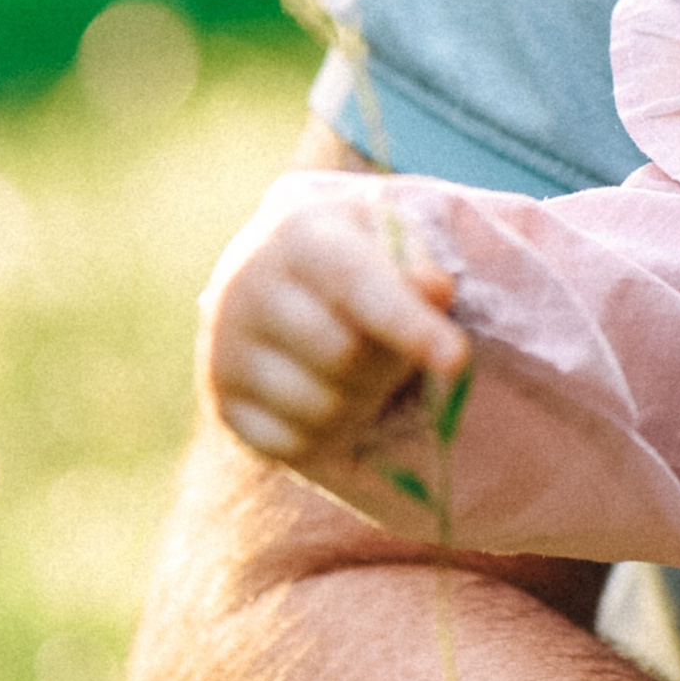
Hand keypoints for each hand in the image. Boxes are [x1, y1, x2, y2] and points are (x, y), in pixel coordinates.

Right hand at [198, 179, 469, 467]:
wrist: (267, 275)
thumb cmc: (349, 254)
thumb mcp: (386, 234)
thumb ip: (416, 262)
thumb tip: (432, 293)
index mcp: (297, 236)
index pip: (358, 286)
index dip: (410, 325)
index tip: (457, 359)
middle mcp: (247, 290)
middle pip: (346, 356)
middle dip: (389, 362)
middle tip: (395, 348)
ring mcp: (224, 351)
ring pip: (323, 408)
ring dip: (362, 401)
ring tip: (359, 368)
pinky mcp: (222, 406)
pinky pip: (295, 445)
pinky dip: (329, 434)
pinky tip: (327, 394)